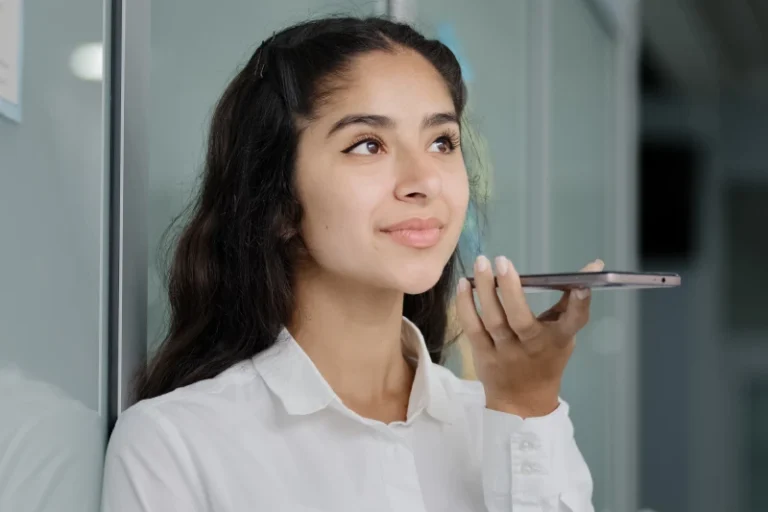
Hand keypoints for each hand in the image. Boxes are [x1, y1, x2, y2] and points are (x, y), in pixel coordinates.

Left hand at [455, 256, 604, 417]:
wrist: (522, 401)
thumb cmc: (545, 359)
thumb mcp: (563, 335)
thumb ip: (570, 303)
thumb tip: (593, 266)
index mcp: (557, 340)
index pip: (573, 322)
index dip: (579, 305)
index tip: (582, 285)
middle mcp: (532, 347)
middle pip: (521, 318)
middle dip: (511, 288)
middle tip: (502, 260)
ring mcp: (505, 352)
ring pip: (493, 320)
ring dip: (484, 290)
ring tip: (481, 263)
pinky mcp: (483, 354)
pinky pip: (472, 327)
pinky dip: (466, 304)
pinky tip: (464, 283)